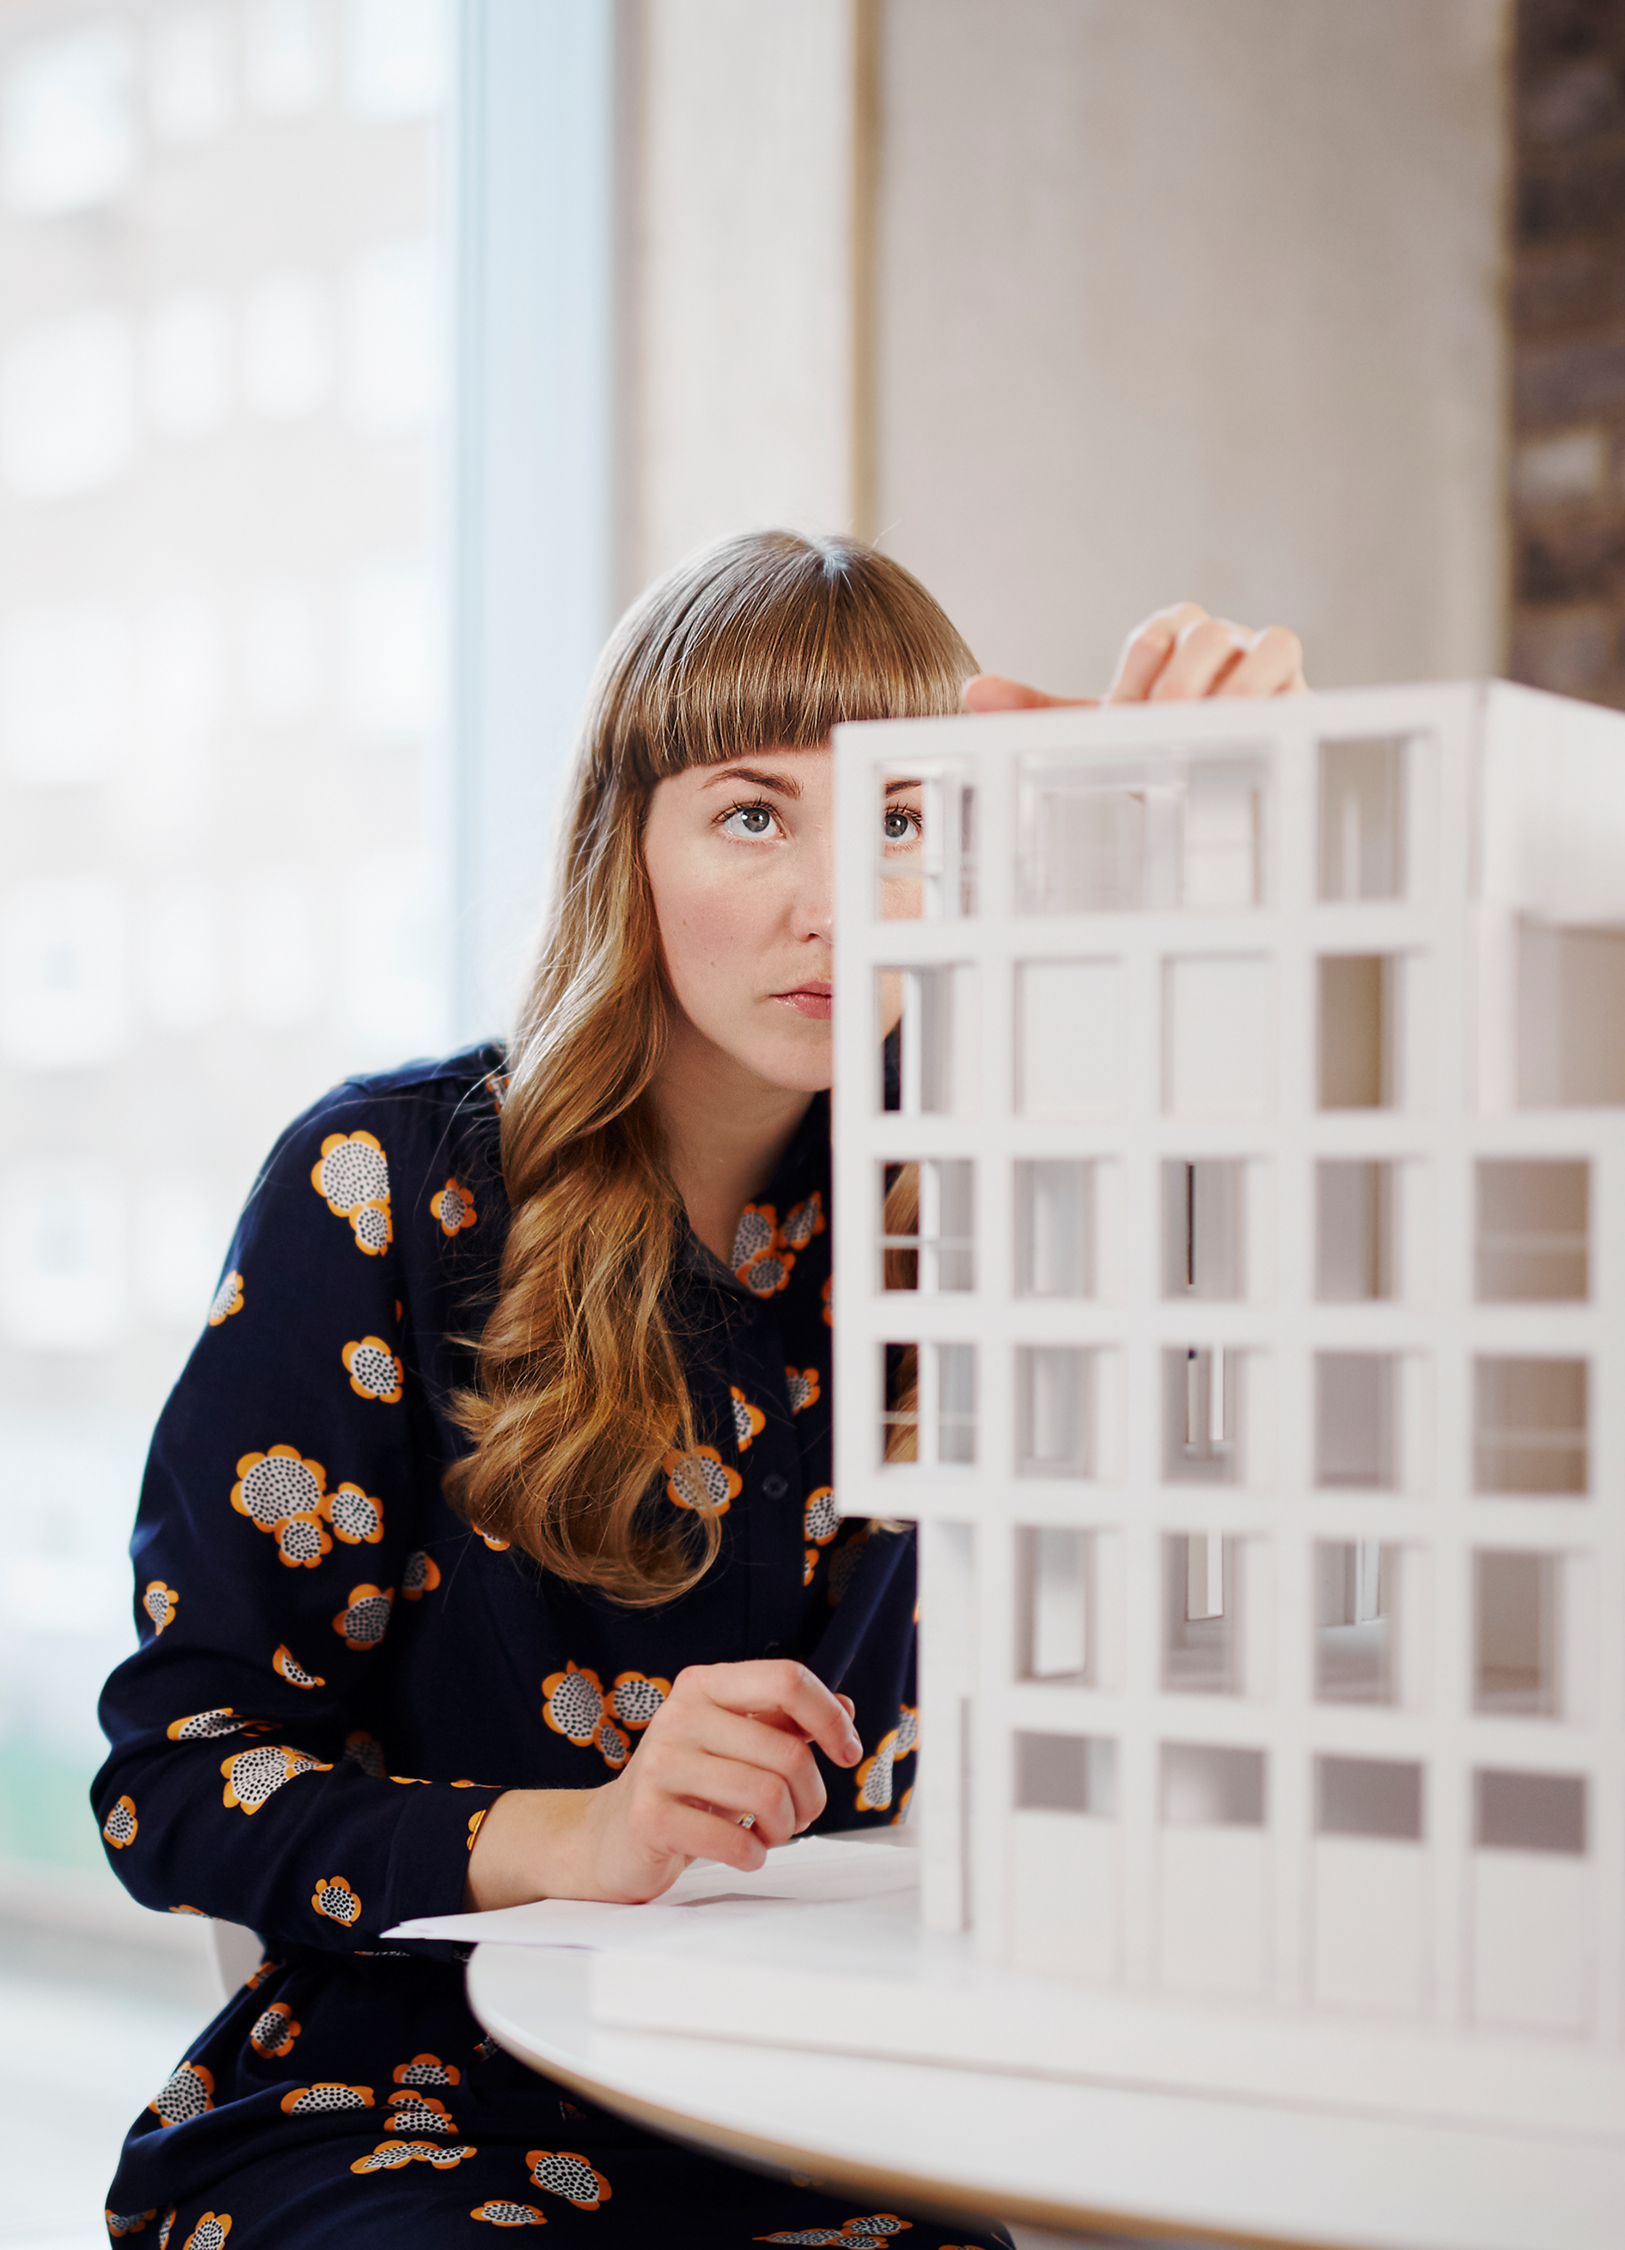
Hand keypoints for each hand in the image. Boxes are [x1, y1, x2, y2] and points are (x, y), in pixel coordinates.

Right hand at [464, 1660, 862, 1909]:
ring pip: (767, 1796)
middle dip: (810, 1796)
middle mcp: (680, 1713)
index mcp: (705, 1684)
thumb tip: (846, 1708)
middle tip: (799, 1815)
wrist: (608, 1837)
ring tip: (770, 1835)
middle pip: (787, 1751)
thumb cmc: (684, 1787)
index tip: (846, 1753)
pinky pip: (734, 1841)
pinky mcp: (649, 1816)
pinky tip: (743, 1853)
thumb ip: (785, 1723)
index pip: (787, 1679)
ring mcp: (660, 1763)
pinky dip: (753, 1856)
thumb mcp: (733, 1743)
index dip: (830, 1717)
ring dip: (784, 1829)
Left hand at [963, 600, 1305, 712]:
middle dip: (1179, 682)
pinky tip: (1247, 731)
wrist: (1217, 785)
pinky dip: (1270, 694)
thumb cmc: (1158, 746)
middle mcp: (1215, 638)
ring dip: (1228, 688)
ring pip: (1255, 642)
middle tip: (1162, 728)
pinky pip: (1290, 667)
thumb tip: (972, 693)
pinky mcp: (1298, 685)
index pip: (1152, 635)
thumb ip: (1038, 708)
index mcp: (1167, 639)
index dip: (1136, 677)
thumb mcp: (1098, 731)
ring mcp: (1260, 657)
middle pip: (1203, 631)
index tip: (1123, 724)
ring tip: (1205, 731)